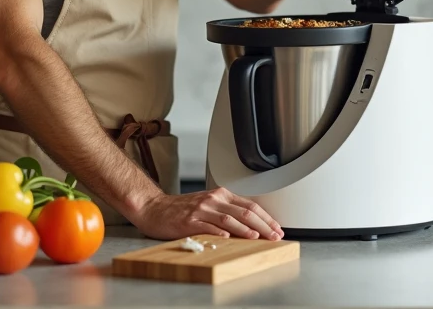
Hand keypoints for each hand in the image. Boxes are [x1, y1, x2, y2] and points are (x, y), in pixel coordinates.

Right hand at [134, 187, 283, 240]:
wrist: (155, 209)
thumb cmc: (183, 210)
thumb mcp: (209, 205)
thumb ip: (228, 212)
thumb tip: (253, 226)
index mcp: (221, 195)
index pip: (250, 205)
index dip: (266, 218)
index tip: (277, 229)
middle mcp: (213, 200)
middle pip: (244, 211)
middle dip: (263, 225)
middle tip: (275, 236)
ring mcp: (201, 210)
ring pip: (229, 219)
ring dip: (246, 229)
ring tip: (258, 237)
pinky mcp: (189, 221)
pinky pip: (208, 226)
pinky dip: (220, 232)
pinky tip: (230, 238)